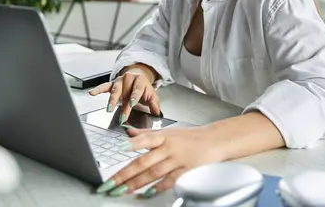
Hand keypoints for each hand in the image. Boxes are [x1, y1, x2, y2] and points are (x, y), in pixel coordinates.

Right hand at [88, 69, 159, 123]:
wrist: (138, 76)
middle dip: (123, 105)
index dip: (135, 96)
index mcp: (140, 81)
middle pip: (125, 92)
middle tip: (122, 117)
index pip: (137, 89)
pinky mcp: (112, 83)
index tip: (132, 103)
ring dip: (111, 100)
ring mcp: (120, 81)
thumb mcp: (152, 95)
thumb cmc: (144, 88)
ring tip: (109, 109)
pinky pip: (104, 86)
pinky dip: (98, 90)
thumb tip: (157, 114)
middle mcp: (129, 79)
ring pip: (115, 90)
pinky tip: (92, 93)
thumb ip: (154, 104)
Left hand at [96, 126, 221, 197]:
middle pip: (144, 161)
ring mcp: (177, 160)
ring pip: (153, 173)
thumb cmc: (191, 137)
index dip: (133, 142)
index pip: (146, 138)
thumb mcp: (169, 131)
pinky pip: (168, 182)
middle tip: (110, 184)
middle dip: (125, 174)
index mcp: (164, 136)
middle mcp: (169, 148)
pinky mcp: (185, 171)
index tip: (120, 147)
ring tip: (122, 191)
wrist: (215, 141)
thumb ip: (147, 134)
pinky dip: (156, 188)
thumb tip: (128, 133)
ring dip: (136, 183)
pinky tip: (145, 194)